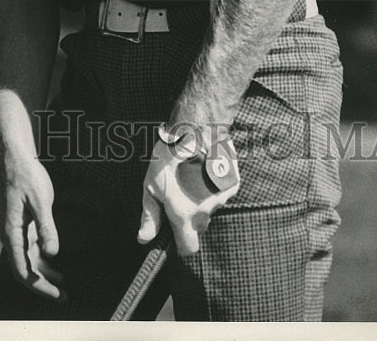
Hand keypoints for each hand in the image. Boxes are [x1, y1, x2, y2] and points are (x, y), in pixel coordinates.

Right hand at [0, 151, 66, 302]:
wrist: (15, 157)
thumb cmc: (27, 176)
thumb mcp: (41, 200)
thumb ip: (46, 227)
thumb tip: (52, 253)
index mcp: (11, 233)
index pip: (23, 270)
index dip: (40, 286)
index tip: (57, 295)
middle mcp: (10, 236)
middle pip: (25, 270)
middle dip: (44, 285)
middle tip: (65, 296)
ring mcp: (14, 230)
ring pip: (28, 261)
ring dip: (44, 273)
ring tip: (64, 284)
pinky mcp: (20, 224)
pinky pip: (30, 248)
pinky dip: (42, 259)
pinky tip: (55, 262)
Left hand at [137, 127, 239, 256]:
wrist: (194, 129)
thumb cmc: (168, 157)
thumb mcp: (150, 185)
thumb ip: (150, 215)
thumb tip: (144, 239)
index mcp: (185, 215)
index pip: (189, 248)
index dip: (181, 244)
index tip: (176, 234)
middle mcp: (206, 211)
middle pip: (199, 227)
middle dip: (190, 217)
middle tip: (180, 195)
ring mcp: (221, 198)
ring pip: (211, 209)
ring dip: (202, 200)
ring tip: (191, 177)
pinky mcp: (232, 185)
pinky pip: (222, 194)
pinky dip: (214, 187)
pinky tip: (204, 171)